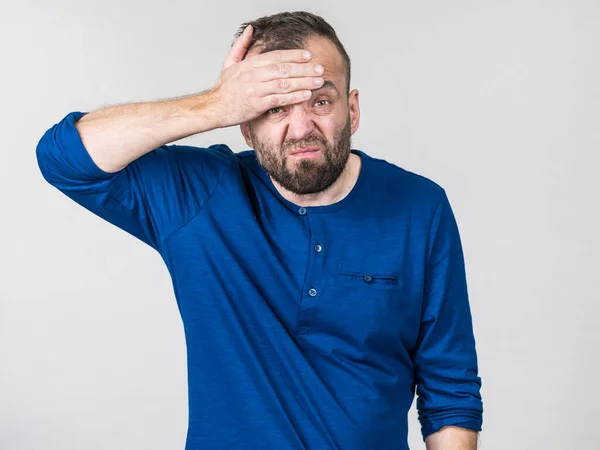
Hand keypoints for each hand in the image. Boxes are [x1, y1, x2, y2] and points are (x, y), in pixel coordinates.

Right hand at [210, 24, 324, 127]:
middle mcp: (253, 75)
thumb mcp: (230, 63)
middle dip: (304, 69)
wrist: (214, 107)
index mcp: (249, 64)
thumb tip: (251, 29)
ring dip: (304, 82)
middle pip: (284, 69)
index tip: (308, 56)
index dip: (293, 55)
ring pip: (284, 83)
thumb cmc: (224, 88)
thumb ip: (241, 45)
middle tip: (320, 69)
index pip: (276, 56)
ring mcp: (256, 90)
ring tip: (318, 81)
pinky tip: (306, 94)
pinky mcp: (257, 104)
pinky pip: (280, 99)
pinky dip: (294, 97)